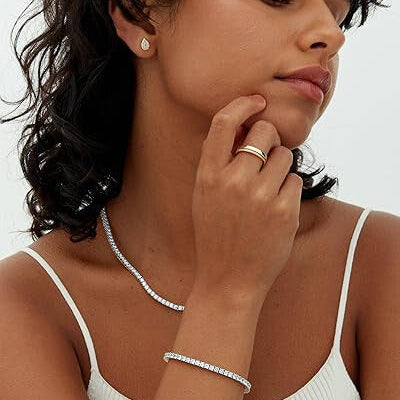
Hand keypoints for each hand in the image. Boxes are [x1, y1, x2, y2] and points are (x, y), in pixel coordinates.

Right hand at [191, 95, 302, 304]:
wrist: (228, 279)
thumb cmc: (215, 235)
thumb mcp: (204, 196)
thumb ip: (218, 163)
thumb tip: (244, 130)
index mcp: (208, 175)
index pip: (224, 122)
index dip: (242, 105)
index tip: (255, 102)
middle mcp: (233, 181)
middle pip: (264, 132)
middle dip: (268, 138)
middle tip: (265, 155)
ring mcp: (260, 196)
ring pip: (284, 155)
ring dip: (280, 166)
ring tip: (267, 190)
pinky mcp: (284, 211)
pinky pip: (295, 179)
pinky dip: (288, 188)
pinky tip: (275, 207)